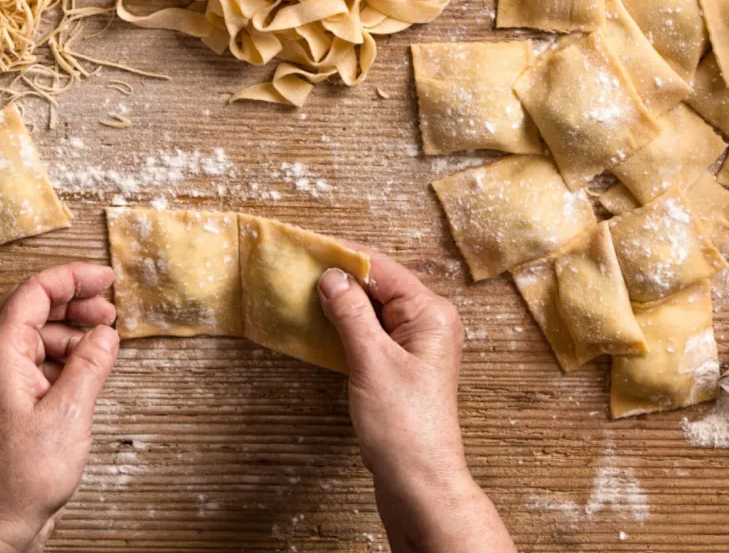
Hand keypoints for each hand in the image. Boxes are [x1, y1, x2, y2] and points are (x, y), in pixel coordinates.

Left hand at [0, 263, 119, 552]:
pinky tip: (91, 364)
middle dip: (75, 302)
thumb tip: (105, 333)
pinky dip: (69, 353)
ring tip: (105, 339)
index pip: (33, 294)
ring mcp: (5, 377)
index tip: (105, 277)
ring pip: (41, 332)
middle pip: (35, 308)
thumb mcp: (70, 412)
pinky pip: (43, 357)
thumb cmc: (28, 471)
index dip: (71, 278)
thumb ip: (91, 364)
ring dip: (75, 329)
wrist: (6, 513)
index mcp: (1, 355)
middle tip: (110, 308)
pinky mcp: (17, 394)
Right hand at [318, 253, 515, 552]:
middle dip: (341, 277)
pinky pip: (372, 333)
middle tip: (298, 267)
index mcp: (431, 313)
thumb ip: (351, 313)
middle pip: (380, 285)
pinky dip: (347, 326)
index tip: (306, 247)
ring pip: (374, 309)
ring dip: (341, 301)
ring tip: (303, 290)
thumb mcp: (372, 361)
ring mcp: (417, 345)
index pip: (383, 269)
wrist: (419, 482)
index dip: (344, 256)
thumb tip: (331, 276)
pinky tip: (321, 324)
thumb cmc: (403, 425)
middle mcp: (429, 323)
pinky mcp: (402, 366)